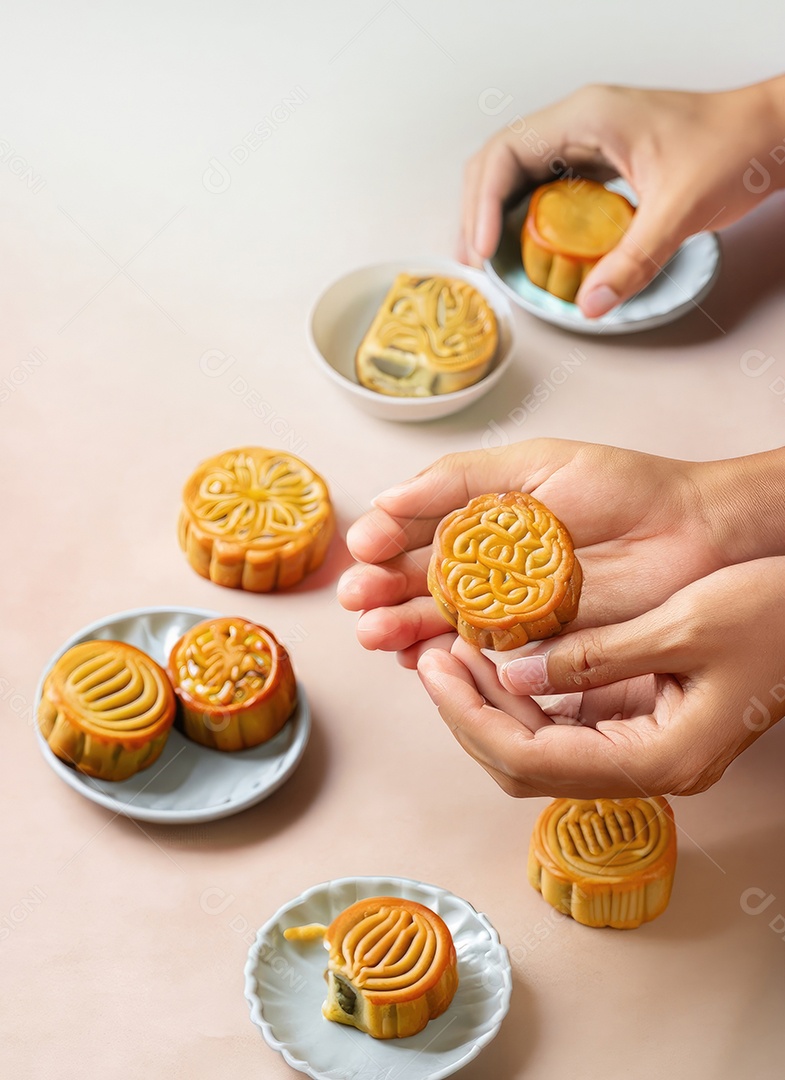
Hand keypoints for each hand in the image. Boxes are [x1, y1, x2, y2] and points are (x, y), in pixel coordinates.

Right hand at [339, 438, 760, 666]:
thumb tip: (388, 496)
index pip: (417, 527)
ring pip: (441, 618)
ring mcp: (507, 601)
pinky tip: (416, 656)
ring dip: (402, 625)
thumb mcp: (536, 464)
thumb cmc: (622, 487)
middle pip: (419, 577)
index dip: (386, 539)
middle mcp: (487, 558)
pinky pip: (480, 649)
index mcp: (482, 512)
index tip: (366, 547)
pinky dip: (446, 655)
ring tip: (375, 634)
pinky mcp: (534, 638)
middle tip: (358, 600)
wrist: (692, 532)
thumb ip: (462, 479)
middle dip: (382, 589)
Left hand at [416, 559, 784, 797]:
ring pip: (540, 750)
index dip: (472, 716)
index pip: (533, 759)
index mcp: (661, 758)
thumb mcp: (685, 625)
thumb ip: (596, 656)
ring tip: (455, 650)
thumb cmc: (776, 619)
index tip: (435, 669)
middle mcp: (649, 770)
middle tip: (432, 657)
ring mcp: (644, 752)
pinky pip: (565, 726)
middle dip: (470, 714)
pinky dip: (525, 697)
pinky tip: (503, 657)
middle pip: (527, 766)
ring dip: (492, 706)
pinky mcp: (642, 727)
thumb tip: (513, 674)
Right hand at [460, 77, 784, 315]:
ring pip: (517, 171)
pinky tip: (525, 245)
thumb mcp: (680, 210)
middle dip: (478, 211)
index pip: (507, 153)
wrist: (767, 134)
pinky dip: (525, 214)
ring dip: (496, 212)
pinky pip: (545, 184)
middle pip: (500, 161)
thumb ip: (634, 260)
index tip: (483, 248)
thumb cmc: (732, 148)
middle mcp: (578, 121)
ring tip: (488, 257)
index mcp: (588, 116)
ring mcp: (586, 138)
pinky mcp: (598, 158)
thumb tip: (590, 304)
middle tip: (474, 261)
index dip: (485, 204)